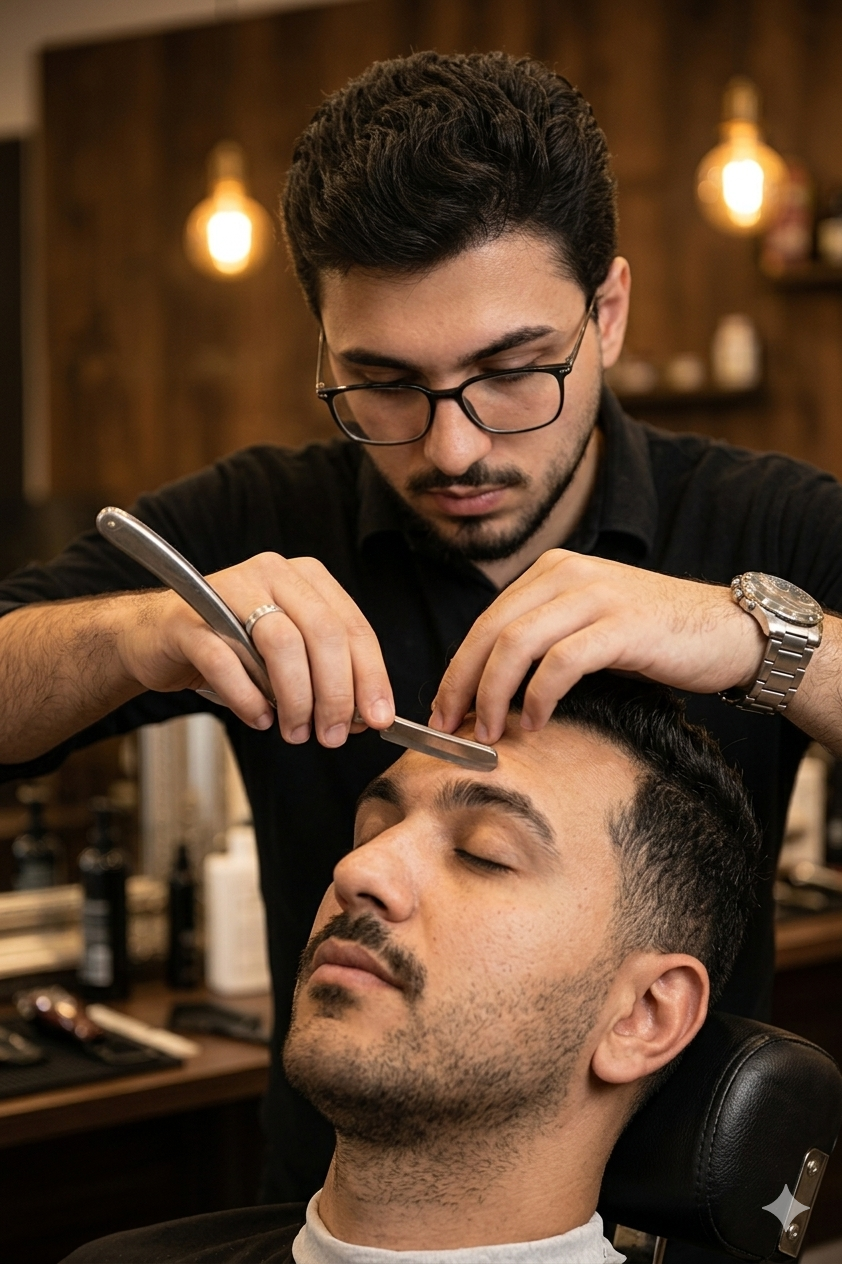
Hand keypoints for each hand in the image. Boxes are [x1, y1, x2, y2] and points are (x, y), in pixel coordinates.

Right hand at [115, 553, 394, 746]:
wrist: (155, 639)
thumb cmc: (231, 648)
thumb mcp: (289, 657)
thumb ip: (327, 676)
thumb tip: (364, 716)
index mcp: (306, 578)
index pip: (353, 627)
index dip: (370, 677)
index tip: (378, 719)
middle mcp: (271, 573)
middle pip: (322, 633)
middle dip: (335, 693)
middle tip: (333, 736)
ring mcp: (227, 590)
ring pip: (281, 644)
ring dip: (296, 698)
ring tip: (296, 731)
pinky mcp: (187, 619)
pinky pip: (227, 661)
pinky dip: (248, 698)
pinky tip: (258, 718)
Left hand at [429, 550, 765, 743]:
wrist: (729, 632)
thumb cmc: (655, 640)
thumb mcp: (588, 628)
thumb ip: (543, 643)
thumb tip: (487, 692)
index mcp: (552, 571)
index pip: (487, 620)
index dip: (457, 667)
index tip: (442, 710)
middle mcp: (567, 573)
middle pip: (491, 631)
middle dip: (462, 683)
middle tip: (448, 728)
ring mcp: (595, 595)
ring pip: (517, 644)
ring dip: (493, 694)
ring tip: (487, 732)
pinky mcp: (621, 624)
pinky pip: (561, 662)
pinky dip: (539, 696)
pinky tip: (535, 722)